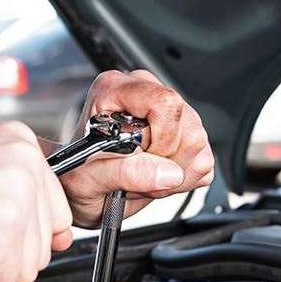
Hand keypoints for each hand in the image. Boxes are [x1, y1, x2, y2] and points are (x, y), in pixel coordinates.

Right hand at [0, 122, 72, 281]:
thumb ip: (20, 197)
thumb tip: (63, 237)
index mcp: (19, 141)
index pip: (56, 209)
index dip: (15, 230)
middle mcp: (25, 163)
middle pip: (45, 242)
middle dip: (2, 249)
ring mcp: (17, 197)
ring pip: (29, 266)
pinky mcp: (2, 234)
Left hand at [58, 70, 214, 227]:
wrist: (79, 191)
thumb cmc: (76, 177)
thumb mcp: (88, 180)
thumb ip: (126, 172)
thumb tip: (168, 173)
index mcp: (116, 90)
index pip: (166, 103)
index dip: (162, 139)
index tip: (141, 159)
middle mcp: (144, 93)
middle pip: (189, 125)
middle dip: (166, 161)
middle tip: (137, 175)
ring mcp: (167, 113)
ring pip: (199, 143)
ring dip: (173, 173)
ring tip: (142, 177)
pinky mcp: (183, 135)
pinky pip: (204, 160)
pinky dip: (182, 179)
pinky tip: (155, 177)